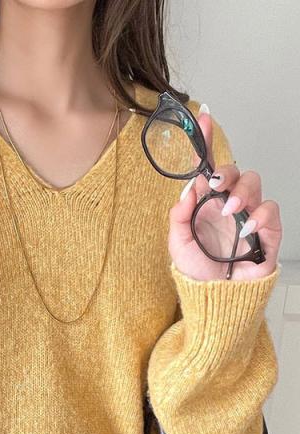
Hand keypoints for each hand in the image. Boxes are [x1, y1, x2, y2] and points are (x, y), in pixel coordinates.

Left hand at [168, 108, 281, 280]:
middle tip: (216, 186)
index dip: (207, 142)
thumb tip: (188, 189)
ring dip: (241, 193)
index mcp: (206, 204)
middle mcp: (229, 205)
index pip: (209, 167)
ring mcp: (249, 216)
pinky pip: (270, 210)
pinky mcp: (267, 232)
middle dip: (226, 172)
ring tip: (228, 211)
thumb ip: (179, 216)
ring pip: (254, 184)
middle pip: (235, 171)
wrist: (215, 299)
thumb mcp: (178, 244)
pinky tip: (246, 229)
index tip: (203, 118)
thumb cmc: (198, 272)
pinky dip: (259, 215)